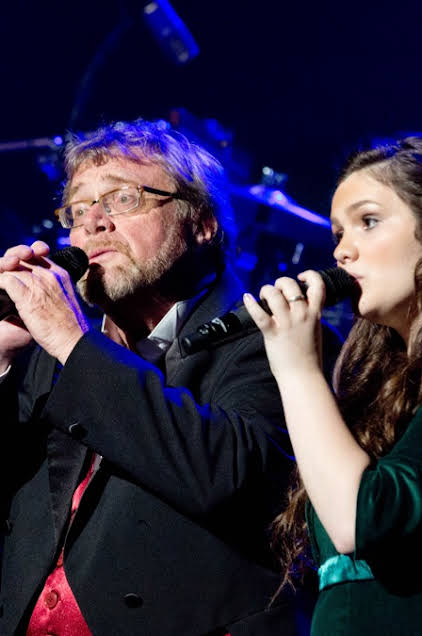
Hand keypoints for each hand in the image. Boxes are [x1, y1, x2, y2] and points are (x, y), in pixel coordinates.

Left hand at [0, 241, 88, 365]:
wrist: (74, 341)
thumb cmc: (70, 328)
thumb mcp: (66, 300)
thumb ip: (53, 290)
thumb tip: (41, 291)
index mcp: (60, 274)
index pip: (37, 255)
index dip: (23, 259)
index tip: (16, 269)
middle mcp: (50, 275)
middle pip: (21, 258)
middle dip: (8, 265)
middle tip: (3, 279)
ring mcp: (39, 285)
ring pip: (11, 267)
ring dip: (1, 275)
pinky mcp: (28, 297)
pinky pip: (6, 280)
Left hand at [243, 270, 325, 379]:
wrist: (303, 376)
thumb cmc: (309, 357)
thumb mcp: (315, 330)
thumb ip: (309, 315)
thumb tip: (298, 304)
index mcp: (315, 313)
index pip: (318, 285)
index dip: (310, 275)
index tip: (301, 277)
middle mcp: (302, 315)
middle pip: (290, 285)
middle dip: (280, 282)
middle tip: (275, 290)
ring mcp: (287, 323)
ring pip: (274, 294)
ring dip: (266, 290)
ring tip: (263, 295)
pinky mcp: (273, 333)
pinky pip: (259, 314)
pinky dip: (251, 304)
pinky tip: (247, 298)